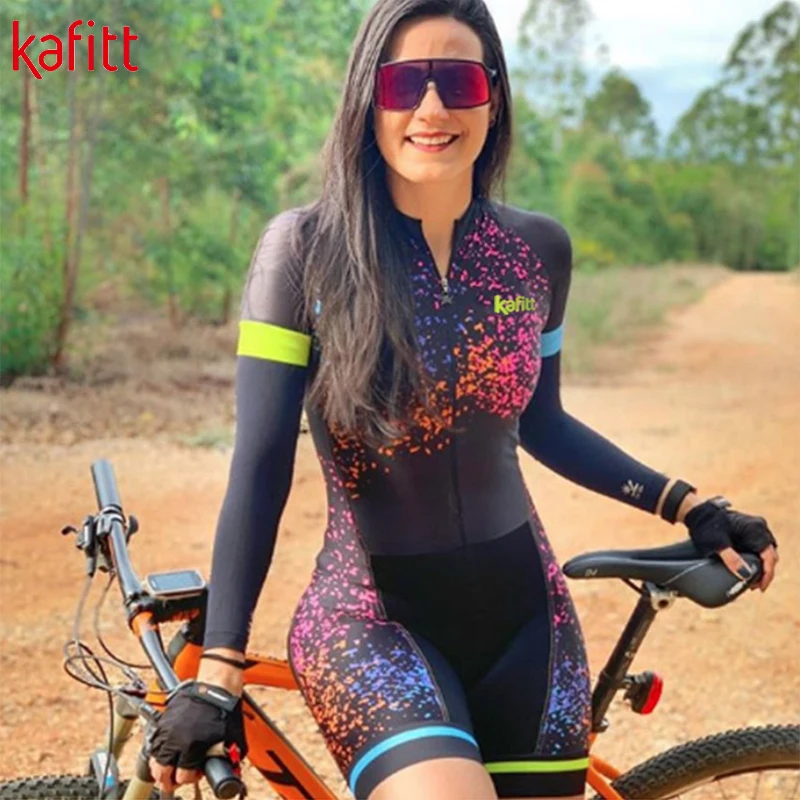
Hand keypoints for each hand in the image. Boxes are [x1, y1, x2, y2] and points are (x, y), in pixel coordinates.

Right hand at [146, 680, 246, 794]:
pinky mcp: (164, 719)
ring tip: (168, 767)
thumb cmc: (225, 709)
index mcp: (192, 746)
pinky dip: (158, 749)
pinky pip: (155, 740)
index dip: (190, 778)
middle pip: (161, 771)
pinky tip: (166, 750)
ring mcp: (168, 729)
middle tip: (175, 778)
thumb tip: (227, 768)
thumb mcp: (233, 738)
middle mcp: (176, 740)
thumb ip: (228, 757)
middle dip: (168, 778)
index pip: (182, 776)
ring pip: (154, 757)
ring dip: (160, 765)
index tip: (195, 774)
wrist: (216, 687)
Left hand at [684, 497, 778, 591]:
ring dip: (761, 567)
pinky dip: (756, 561)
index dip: (767, 574)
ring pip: (766, 553)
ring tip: (751, 582)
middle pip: (770, 555)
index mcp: (755, 529)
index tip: (760, 587)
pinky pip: (758, 549)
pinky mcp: (750, 532)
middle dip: (764, 573)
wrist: (698, 513)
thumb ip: (731, 559)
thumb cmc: (706, 526)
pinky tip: (748, 570)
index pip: (769, 556)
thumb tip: (746, 575)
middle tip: (754, 587)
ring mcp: (755, 529)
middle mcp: (759, 527)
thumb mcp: (717, 544)